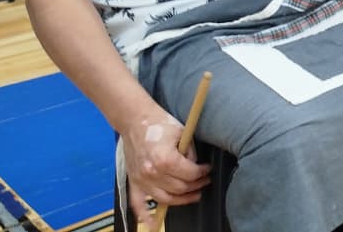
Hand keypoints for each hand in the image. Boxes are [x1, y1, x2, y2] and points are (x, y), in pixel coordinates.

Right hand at [123, 108, 210, 229]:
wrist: (135, 121)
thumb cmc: (160, 124)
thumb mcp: (182, 133)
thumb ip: (190, 153)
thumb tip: (195, 166)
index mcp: (165, 160)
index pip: (190, 174)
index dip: (203, 172)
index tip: (208, 169)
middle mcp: (152, 173)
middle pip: (180, 188)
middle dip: (196, 185)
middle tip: (205, 180)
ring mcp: (141, 179)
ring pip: (166, 198)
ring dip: (182, 199)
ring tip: (194, 194)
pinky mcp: (134, 181)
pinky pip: (138, 203)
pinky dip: (144, 215)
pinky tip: (151, 224)